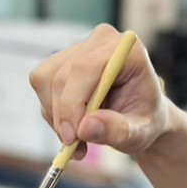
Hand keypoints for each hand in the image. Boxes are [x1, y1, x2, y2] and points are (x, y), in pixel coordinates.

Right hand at [29, 24, 173, 156]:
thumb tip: (84, 128)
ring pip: (46, 80)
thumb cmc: (144, 121)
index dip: (72, 104)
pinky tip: (72, 124)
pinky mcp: (62, 59)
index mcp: (127, 50)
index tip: (72, 137)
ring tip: (79, 139)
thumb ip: (116, 130)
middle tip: (75, 147)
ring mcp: (79, 47)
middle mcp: (102, 40)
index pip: (85, 68)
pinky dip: (52, 111)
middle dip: (63, 117)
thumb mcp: (139, 133)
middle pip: (62, 76)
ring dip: (56, 116)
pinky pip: (42, 84)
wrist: (140, 116)